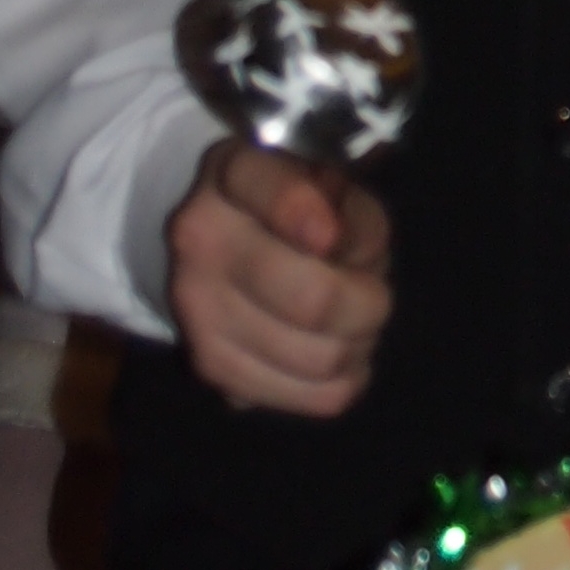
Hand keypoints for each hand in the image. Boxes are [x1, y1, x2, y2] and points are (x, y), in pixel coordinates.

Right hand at [165, 136, 393, 417]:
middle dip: (369, 303)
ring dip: (359, 342)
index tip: (327, 234)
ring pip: (324, 357)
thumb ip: (349, 210)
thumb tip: (331, 249)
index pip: (265, 188)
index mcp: (233, 173)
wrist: (218, 243)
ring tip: (351, 319)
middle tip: (372, 293)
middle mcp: (201, 244)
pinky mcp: (212, 369)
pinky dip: (345, 379)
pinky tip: (333, 349)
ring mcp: (197, 312)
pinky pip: (318, 396)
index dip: (299, 214)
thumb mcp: (333, 181)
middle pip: (313, 300)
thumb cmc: (299, 207)